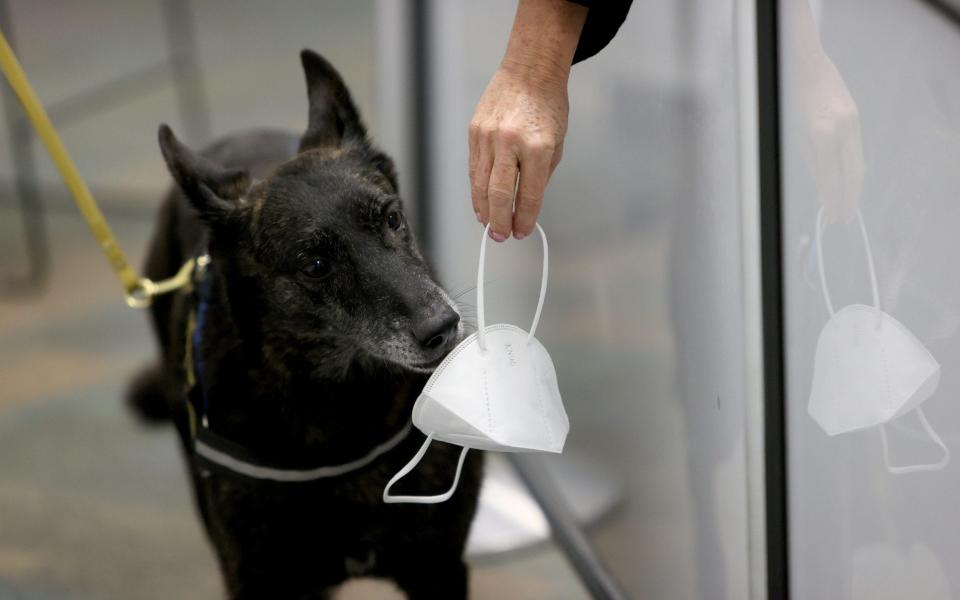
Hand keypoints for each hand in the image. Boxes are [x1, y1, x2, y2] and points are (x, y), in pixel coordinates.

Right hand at [469, 63, 567, 240]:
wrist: (530, 71)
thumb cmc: (548, 107)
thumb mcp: (557, 144)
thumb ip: (540, 176)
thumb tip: (525, 206)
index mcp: (537, 147)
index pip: (530, 195)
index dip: (526, 219)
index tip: (522, 232)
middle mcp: (510, 142)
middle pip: (499, 194)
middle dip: (500, 221)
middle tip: (501, 237)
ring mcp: (488, 136)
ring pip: (480, 184)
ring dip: (484, 210)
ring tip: (489, 225)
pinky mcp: (474, 132)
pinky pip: (474, 169)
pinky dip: (476, 190)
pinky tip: (481, 203)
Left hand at [801, 52, 864, 223]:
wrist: (806, 64)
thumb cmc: (790, 100)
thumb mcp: (793, 134)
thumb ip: (810, 162)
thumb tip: (822, 188)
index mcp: (822, 133)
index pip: (831, 177)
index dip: (832, 200)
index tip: (830, 217)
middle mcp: (842, 128)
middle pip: (852, 174)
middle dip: (848, 199)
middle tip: (843, 220)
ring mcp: (853, 122)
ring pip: (857, 163)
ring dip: (853, 188)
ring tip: (847, 206)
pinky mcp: (856, 117)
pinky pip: (855, 150)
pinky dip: (852, 169)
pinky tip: (848, 182)